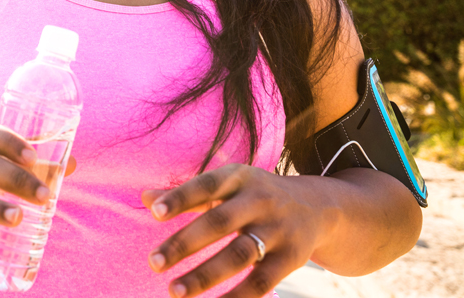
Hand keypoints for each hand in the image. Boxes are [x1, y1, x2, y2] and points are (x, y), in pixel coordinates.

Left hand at [140, 164, 336, 297]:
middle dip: (185, 243)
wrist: (318, 206)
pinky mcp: (292, 259)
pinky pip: (261, 283)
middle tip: (153, 262)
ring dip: (204, 275)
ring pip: (239, 255)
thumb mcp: (227, 185)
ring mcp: (278, 229)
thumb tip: (145, 197)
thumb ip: (187, 193)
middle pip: (219, 222)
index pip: (206, 185)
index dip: (181, 197)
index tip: (154, 212)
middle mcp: (260, 200)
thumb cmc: (254, 195)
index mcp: (239, 178)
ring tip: (174, 291)